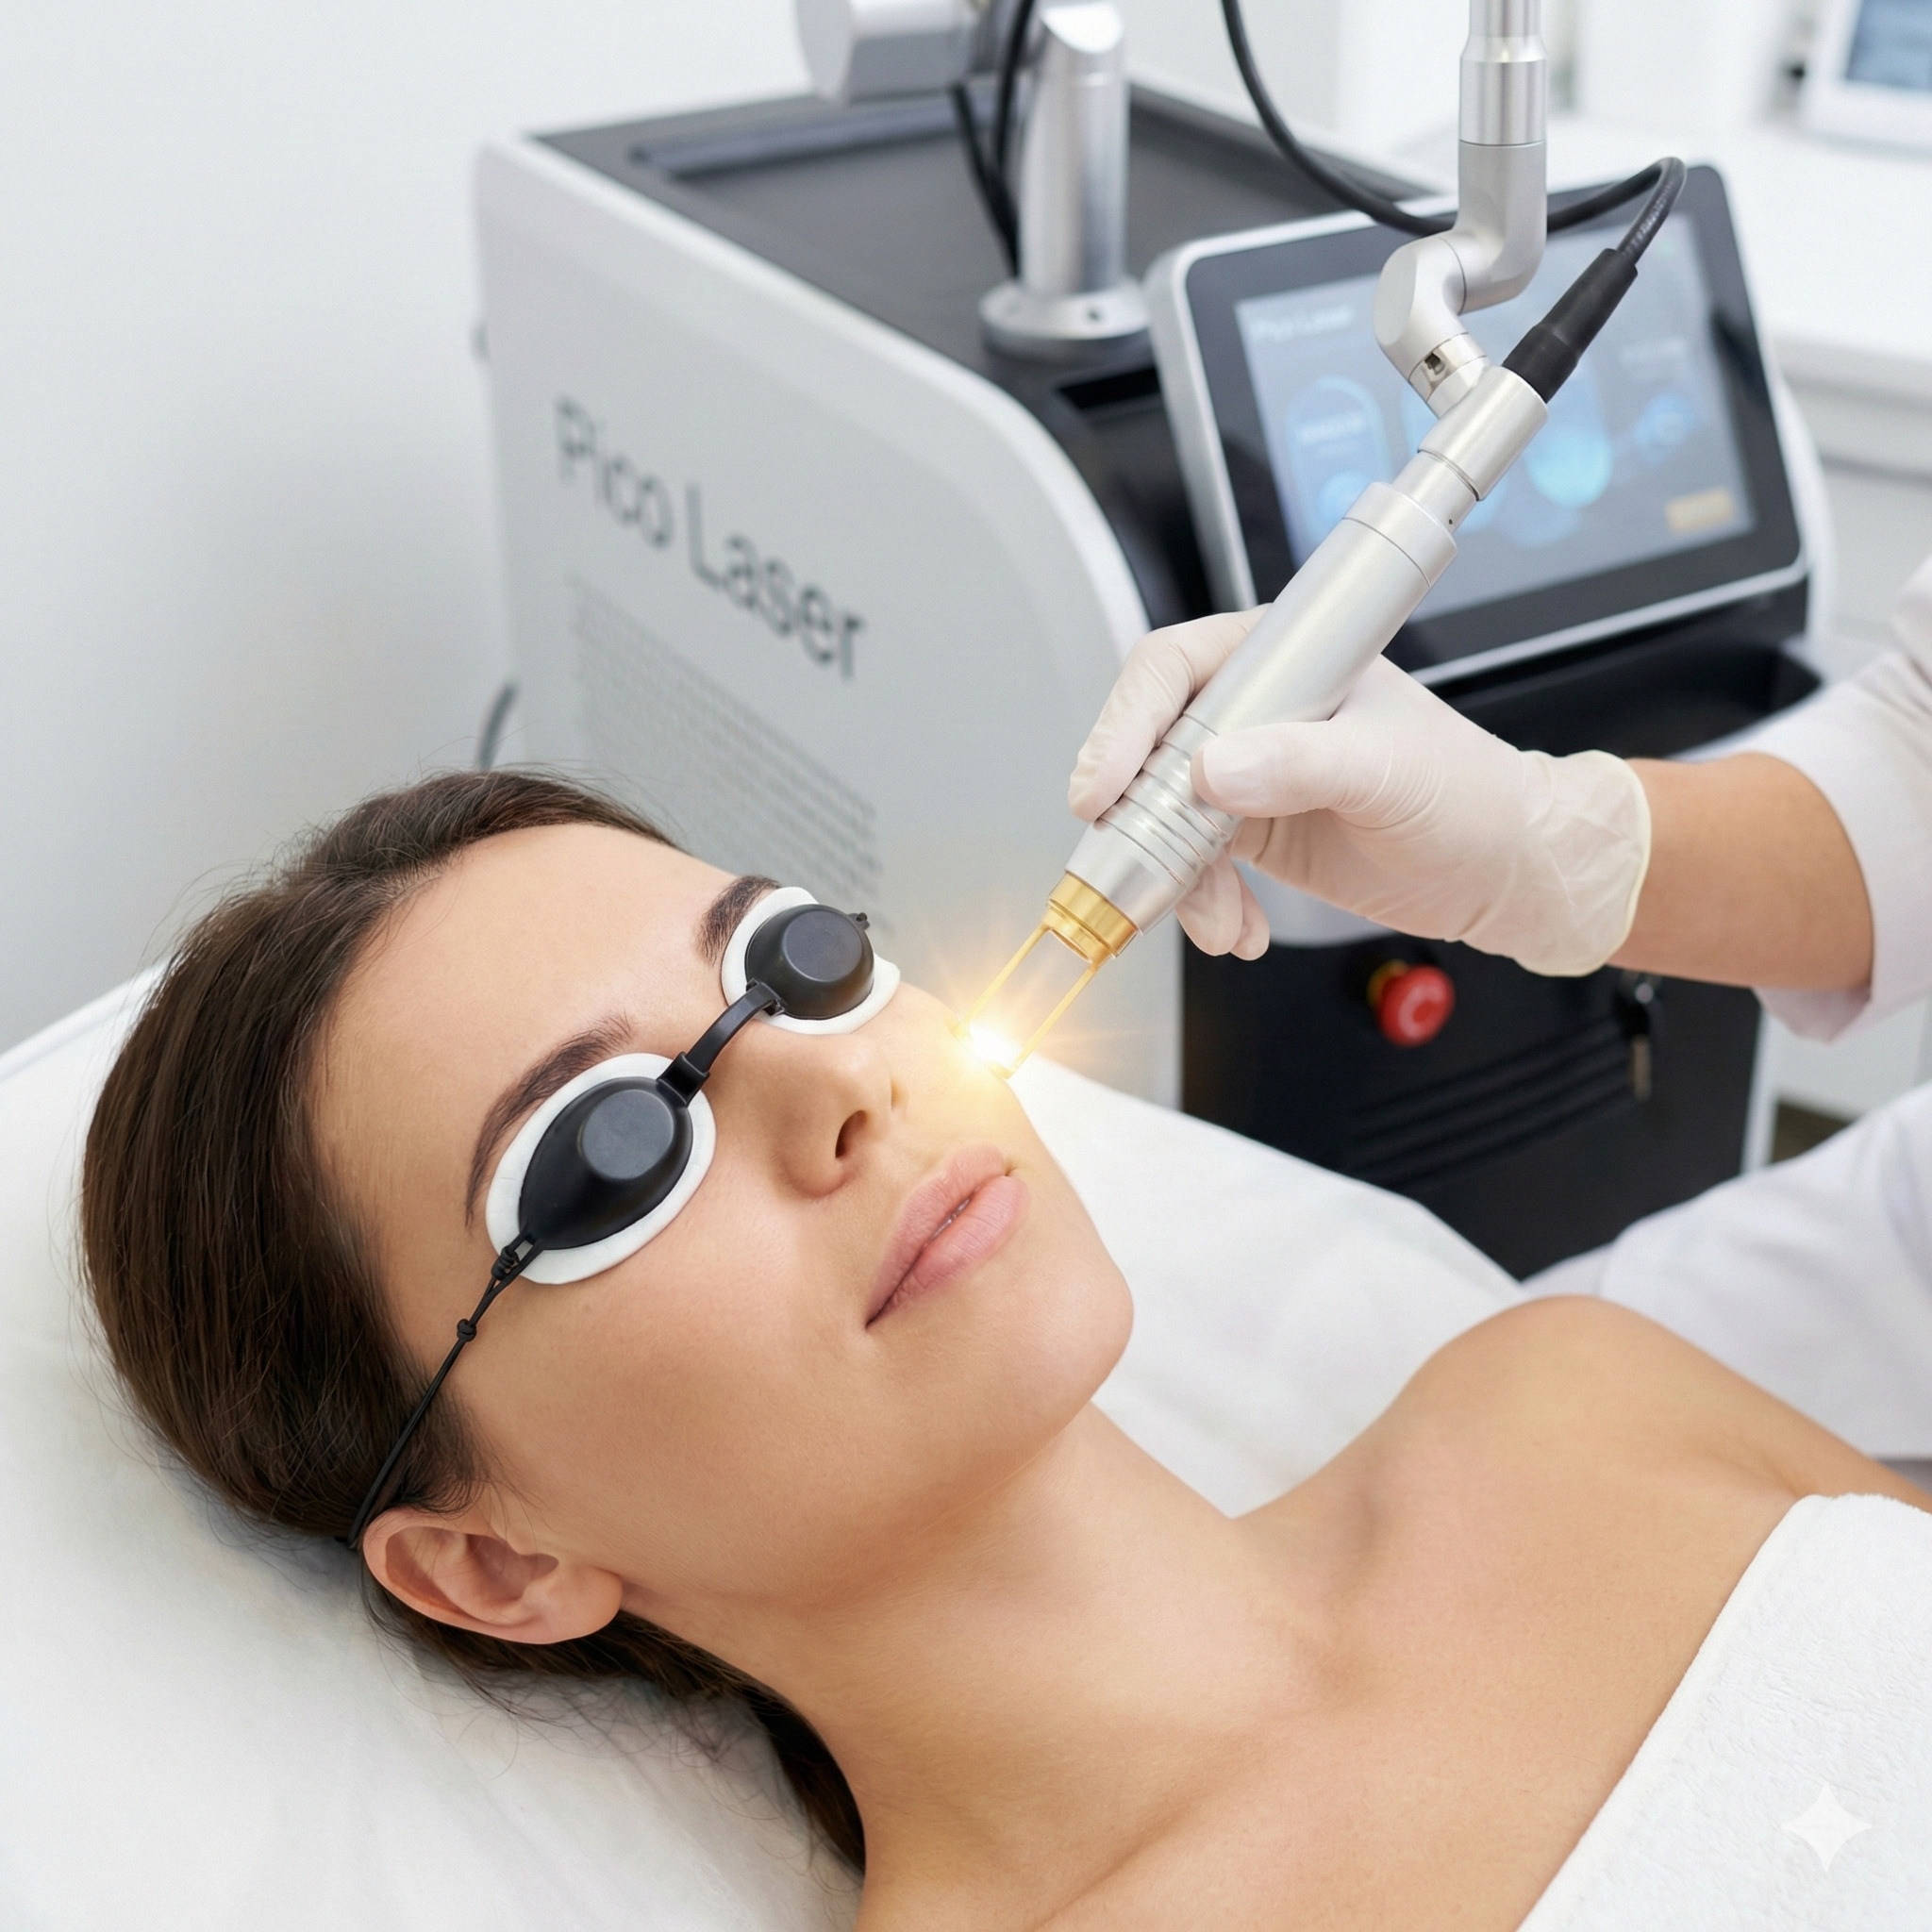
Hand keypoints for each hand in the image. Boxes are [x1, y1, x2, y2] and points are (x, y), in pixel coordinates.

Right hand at [1069, 612, 1651, 976]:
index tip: (1103, 788)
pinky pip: (1192, 867)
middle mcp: (1254, 711)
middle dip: (1136, 820)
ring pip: (1162, 819)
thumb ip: (1300, 763)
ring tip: (1214, 923)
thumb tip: (1211, 770)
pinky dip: (1203, 905)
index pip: (1173, 670)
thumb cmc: (1470, 796)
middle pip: (1150, 748)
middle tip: (1130, 871)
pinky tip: (1236, 931)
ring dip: (1173, 880)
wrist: (1504, 871)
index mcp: (1286, 660)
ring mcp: (1247, 773)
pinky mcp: (1249, 831)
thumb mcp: (1388, 771)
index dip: (1125, 723)